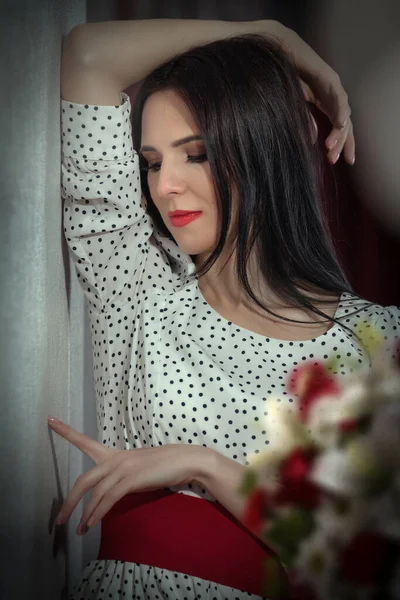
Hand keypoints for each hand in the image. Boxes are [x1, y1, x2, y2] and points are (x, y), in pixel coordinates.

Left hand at [47, 416, 206, 534]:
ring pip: (95, 493)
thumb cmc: (161, 465)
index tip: (49, 420)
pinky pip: (109, 498)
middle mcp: (115, 458)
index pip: (84, 441)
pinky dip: (98, 513)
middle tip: (58, 521)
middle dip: (68, 502)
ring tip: (78, 530)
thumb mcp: (136, 468)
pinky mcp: (132, 479)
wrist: (185, 460)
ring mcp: (123, 468)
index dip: (65, 431)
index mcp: (113, 454)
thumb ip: (119, 477)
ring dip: (84, 514)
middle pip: (83, 480)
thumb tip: (107, 495)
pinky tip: (91, 524)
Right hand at [258, 20, 354, 164]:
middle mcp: (332, 96)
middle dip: (344, 143)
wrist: (278, 53)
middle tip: (338, 160)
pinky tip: (339, 124)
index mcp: (325, 103)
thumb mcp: (294, 107)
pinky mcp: (329, 78)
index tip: (336, 162)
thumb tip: (312, 140)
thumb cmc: (283, 78)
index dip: (340, 144)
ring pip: (344, 113)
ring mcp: (333, 86)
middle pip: (345, 123)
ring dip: (339, 132)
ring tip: (332, 147)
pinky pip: (339, 97)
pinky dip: (340, 111)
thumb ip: (305, 121)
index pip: (337, 127)